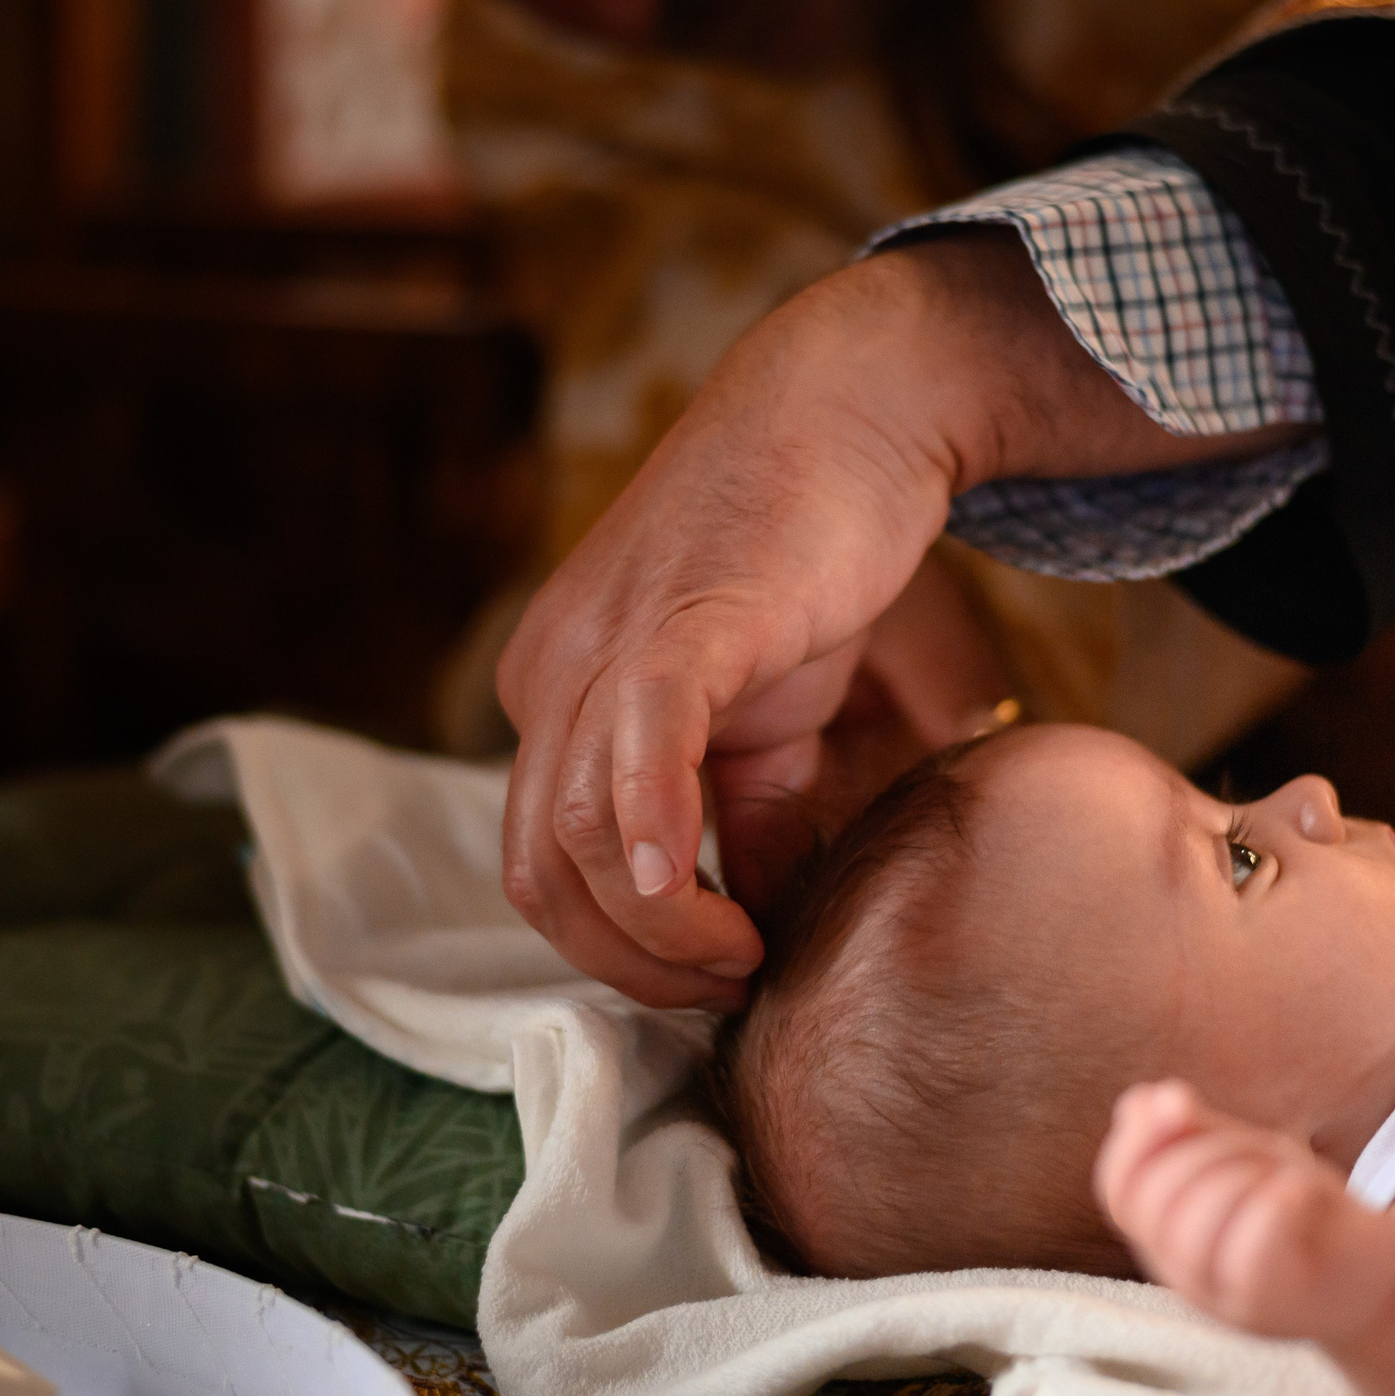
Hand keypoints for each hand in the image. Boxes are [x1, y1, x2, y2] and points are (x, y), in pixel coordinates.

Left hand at [497, 230, 1276, 1007]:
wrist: (855, 409)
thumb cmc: (813, 553)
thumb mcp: (772, 716)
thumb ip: (758, 816)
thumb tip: (768, 924)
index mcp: (560, 693)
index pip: (548, 864)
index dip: (626, 948)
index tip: (724, 974)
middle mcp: (549, 670)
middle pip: (539, 873)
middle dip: (632, 961)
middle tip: (733, 986)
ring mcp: (599, 642)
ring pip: (573, 834)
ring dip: (662, 929)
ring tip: (750, 954)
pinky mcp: (678, 618)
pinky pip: (639, 740)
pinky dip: (658, 830)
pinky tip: (704, 894)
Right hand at [1095, 1080, 1394, 1342]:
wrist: (1379, 1272)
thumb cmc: (1306, 1211)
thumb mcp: (1246, 1159)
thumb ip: (1190, 1134)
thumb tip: (1139, 1103)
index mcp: (1169, 1235)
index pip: (1119, 1190)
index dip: (1136, 1140)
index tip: (1178, 1097)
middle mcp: (1185, 1273)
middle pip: (1155, 1201)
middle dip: (1210, 1150)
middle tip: (1267, 1151)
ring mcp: (1222, 1298)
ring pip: (1195, 1224)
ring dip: (1247, 1174)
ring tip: (1289, 1177)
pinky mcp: (1269, 1307)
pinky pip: (1250, 1246)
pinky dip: (1279, 1199)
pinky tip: (1306, 1192)